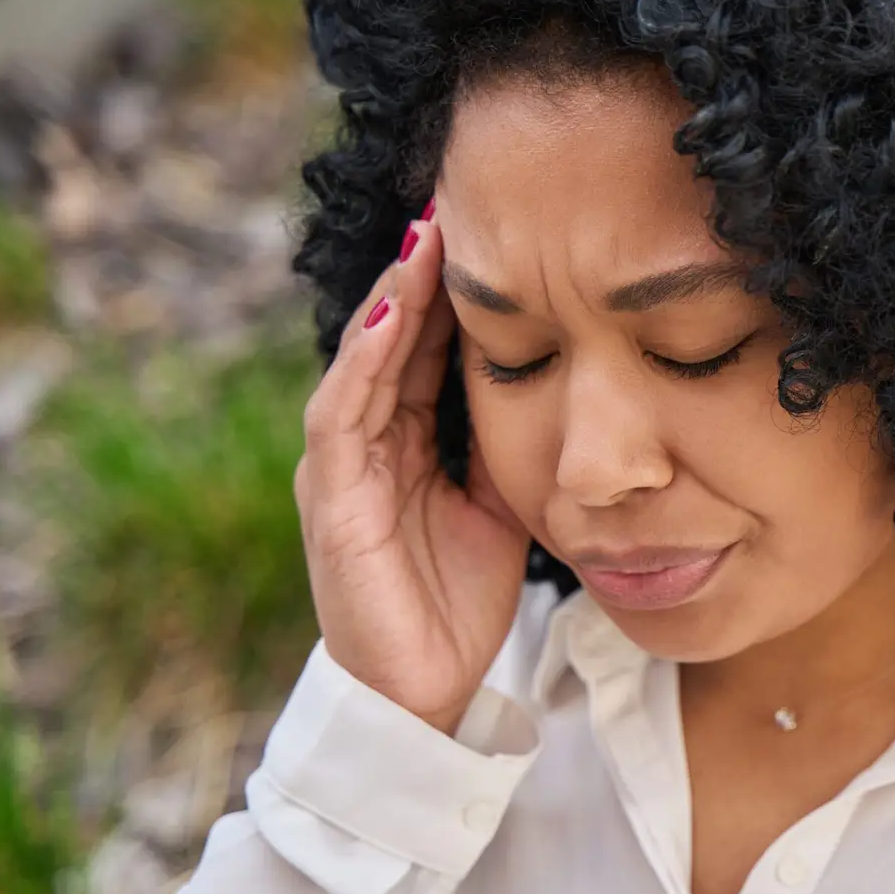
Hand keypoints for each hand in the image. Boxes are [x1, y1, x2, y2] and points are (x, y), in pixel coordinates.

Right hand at [294, 202, 531, 735]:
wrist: (424, 691)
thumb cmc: (458, 600)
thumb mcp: (503, 505)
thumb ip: (513, 445)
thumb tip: (564, 389)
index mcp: (409, 441)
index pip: (429, 348)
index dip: (457, 291)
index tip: (496, 230)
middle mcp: (369, 443)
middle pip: (394, 339)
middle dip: (423, 274)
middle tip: (457, 202)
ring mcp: (343, 469)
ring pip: (365, 363)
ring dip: (392, 298)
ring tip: (425, 239)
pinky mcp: (330, 503)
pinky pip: (343, 418)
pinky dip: (364, 365)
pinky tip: (390, 317)